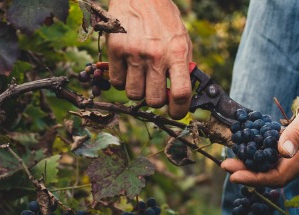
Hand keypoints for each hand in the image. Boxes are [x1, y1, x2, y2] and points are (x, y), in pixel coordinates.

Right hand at [105, 0, 192, 118]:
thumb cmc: (163, 19)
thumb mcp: (181, 40)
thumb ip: (182, 67)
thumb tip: (181, 96)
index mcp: (177, 53)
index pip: (181, 94)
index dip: (179, 110)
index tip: (176, 112)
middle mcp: (156, 55)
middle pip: (154, 100)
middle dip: (155, 100)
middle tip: (154, 89)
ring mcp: (134, 53)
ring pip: (133, 94)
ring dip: (137, 90)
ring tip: (140, 75)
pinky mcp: (116, 49)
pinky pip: (117, 82)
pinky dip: (122, 80)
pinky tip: (127, 68)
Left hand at [222, 77, 298, 187]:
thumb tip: (281, 152)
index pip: (278, 176)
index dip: (254, 178)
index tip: (233, 174)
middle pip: (275, 175)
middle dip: (250, 173)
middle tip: (225, 165)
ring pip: (278, 166)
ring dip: (256, 165)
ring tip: (235, 157)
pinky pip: (282, 155)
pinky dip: (265, 154)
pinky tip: (253, 145)